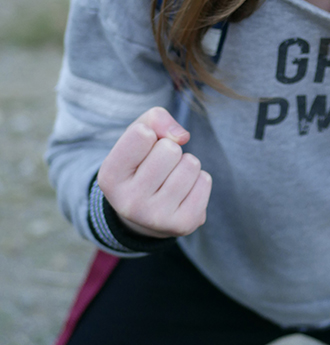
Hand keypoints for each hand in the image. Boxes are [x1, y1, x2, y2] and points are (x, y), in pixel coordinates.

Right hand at [97, 107, 211, 237]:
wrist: (146, 212)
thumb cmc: (141, 162)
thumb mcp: (138, 134)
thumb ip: (155, 119)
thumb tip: (182, 136)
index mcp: (109, 177)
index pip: (141, 133)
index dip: (149, 134)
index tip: (142, 149)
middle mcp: (128, 203)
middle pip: (170, 149)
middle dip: (170, 149)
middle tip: (159, 167)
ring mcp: (156, 218)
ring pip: (190, 164)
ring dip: (185, 164)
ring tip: (170, 178)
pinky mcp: (183, 225)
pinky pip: (205, 181)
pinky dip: (198, 180)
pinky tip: (183, 191)